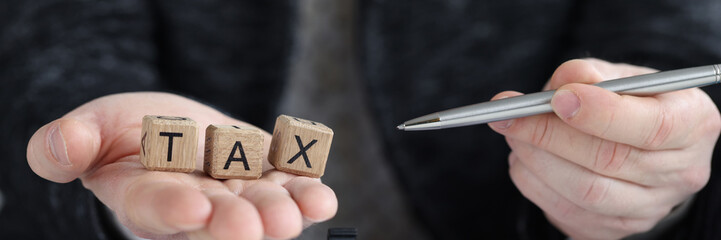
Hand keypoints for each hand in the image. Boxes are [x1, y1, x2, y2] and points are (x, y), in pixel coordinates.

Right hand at [26, 92, 337, 239]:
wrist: (176, 130)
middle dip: (234, 223)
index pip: (156, 207)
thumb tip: (59, 147)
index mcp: (147, 197)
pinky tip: (321, 196)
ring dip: (280, 212)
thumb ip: (71, 142)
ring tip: (295, 215)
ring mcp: (237, 192)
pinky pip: (289, 185)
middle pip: (216, 219)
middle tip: (252, 227)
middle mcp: (197, 205)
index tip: (192, 209)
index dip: (173, 210)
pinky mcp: (268, 175)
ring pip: (259, 207)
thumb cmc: (128, 132)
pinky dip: (306, 189)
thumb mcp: (94, 128)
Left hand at [488, 59, 720, 238]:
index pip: (652, 127)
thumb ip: (592, 74)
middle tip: (512, 116)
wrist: (640, 145)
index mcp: (693, 124)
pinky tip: (523, 160)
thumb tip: (561, 83)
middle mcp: (682, 172)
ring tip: (514, 135)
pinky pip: (567, 213)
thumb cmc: (630, 101)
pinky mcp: (616, 228)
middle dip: (550, 135)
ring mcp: (650, 207)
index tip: (557, 98)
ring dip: (537, 161)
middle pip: (611, 160)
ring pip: (586, 191)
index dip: (600, 113)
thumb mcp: (621, 75)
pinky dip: (534, 184)